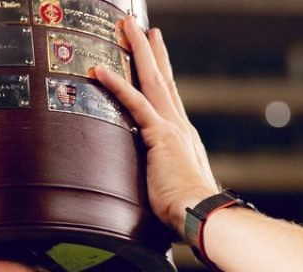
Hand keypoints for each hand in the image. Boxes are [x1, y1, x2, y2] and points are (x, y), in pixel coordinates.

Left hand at [93, 19, 220, 238]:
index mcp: (182, 137)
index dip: (162, 72)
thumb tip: (151, 184)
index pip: (169, 97)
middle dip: (150, 50)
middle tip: (141, 26)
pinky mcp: (160, 136)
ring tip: (127, 27)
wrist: (202, 215)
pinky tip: (100, 69)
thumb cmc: (188, 211)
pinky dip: (117, 85)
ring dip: (138, 51)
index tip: (156, 52)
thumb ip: (160, 177)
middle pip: (162, 78)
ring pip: (152, 79)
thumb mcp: (171, 187)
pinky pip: (134, 104)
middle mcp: (179, 126)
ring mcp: (171, 127)